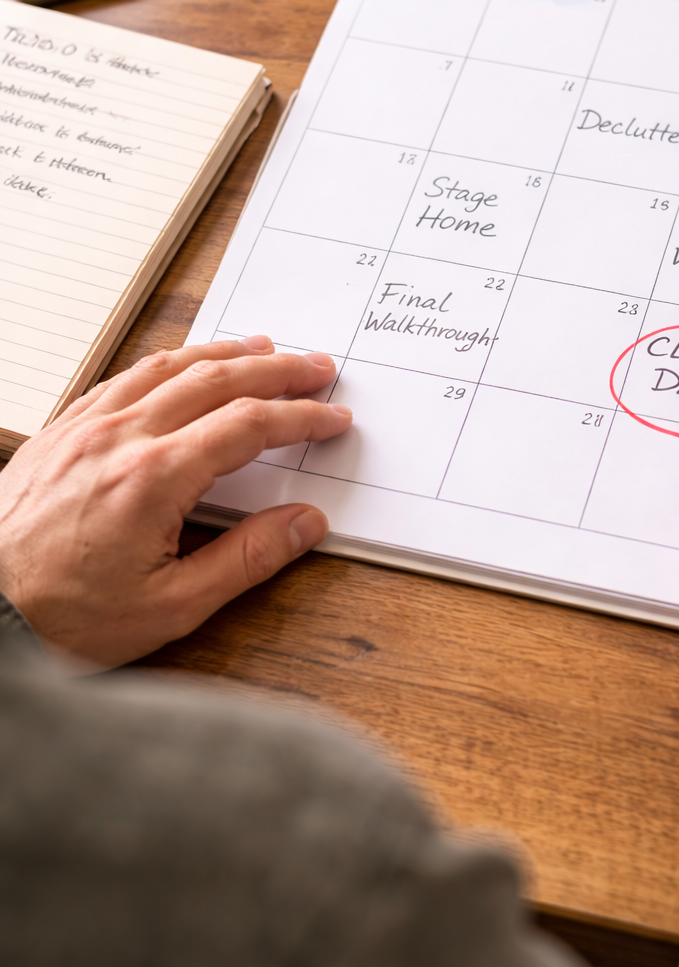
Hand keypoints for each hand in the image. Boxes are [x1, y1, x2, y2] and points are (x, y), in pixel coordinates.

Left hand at [0, 337, 350, 668]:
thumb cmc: (64, 618)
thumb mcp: (171, 606)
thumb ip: (246, 559)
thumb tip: (304, 524)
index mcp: (154, 478)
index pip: (247, 426)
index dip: (299, 417)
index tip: (331, 418)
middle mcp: (120, 438)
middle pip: (216, 380)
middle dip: (276, 370)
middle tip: (315, 367)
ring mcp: (85, 428)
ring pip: (167, 367)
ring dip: (223, 353)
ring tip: (262, 348)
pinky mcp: (60, 433)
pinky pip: (122, 378)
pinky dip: (166, 363)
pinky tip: (181, 365)